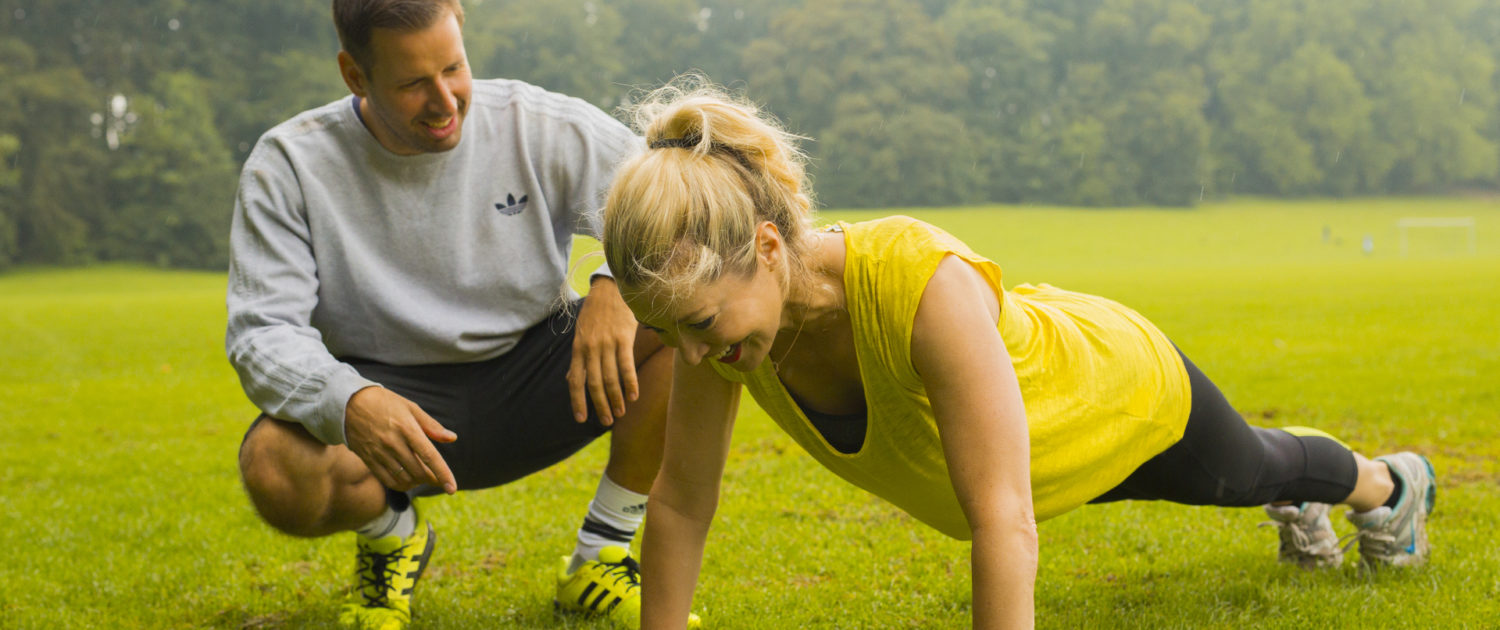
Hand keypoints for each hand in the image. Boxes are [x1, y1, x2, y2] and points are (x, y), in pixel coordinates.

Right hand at [343, 386, 457, 493]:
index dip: (442, 474)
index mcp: (407, 428)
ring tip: (423, 476)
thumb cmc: (385, 403)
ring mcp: (379, 453)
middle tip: (438, 477)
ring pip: (404, 479)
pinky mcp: (369, 460)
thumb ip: (431, 426)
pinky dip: (402, 485)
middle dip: (432, 478)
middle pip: (418, 471)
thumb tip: (452, 438)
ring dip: (418, 482)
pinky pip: (388, 481)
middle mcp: (393, 443)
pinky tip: (408, 479)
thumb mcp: (410, 407)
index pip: (429, 456)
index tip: (452, 489)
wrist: (349, 404)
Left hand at [568, 276, 639, 425]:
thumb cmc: (596, 312)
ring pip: (610, 378)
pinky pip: (626, 365)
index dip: (577, 401)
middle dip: (600, 405)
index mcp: (578, 349)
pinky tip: (634, 395)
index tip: (581, 418)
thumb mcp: (581, 334)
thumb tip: (571, 378)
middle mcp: (591, 348)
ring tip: (620, 413)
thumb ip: (578, 358)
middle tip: (606, 421)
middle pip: (594, 383)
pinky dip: (630, 383)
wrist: (611, 288)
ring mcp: (607, 344)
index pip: (575, 380)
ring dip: (616, 398)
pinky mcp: (623, 338)